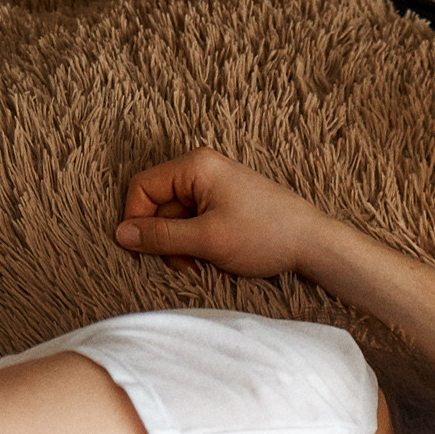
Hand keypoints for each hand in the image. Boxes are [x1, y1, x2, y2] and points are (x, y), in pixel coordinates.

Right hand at [114, 149, 331, 276]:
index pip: (142, 188)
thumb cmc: (266, 235)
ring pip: (178, 220)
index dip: (136, 221)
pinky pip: (197, 225)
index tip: (142, 253)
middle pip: (159, 206)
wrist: (313, 243)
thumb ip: (161, 237)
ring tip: (208, 265)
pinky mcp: (226, 204)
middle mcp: (202, 169)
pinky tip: (220, 260)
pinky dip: (202, 246)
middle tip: (189, 267)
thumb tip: (121, 234)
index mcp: (195, 166)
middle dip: (168, 241)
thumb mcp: (207, 240)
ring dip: (185, 249)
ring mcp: (215, 187)